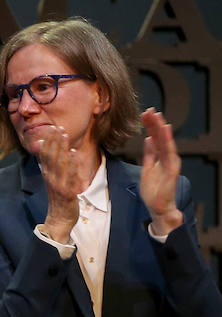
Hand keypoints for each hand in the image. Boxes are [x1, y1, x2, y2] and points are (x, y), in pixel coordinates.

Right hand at [32, 125, 96, 243]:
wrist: (59, 220)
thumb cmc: (58, 200)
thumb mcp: (53, 183)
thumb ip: (53, 169)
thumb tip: (53, 156)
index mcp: (47, 175)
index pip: (45, 155)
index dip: (49, 142)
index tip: (52, 129)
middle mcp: (50, 178)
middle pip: (51, 156)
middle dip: (55, 141)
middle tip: (58, 127)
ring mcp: (58, 184)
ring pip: (59, 163)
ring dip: (62, 148)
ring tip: (65, 135)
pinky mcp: (67, 192)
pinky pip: (70, 176)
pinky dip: (72, 164)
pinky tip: (74, 154)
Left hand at [140, 108, 183, 235]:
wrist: (158, 207)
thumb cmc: (153, 191)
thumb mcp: (147, 168)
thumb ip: (149, 154)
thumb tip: (148, 139)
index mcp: (160, 157)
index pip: (155, 138)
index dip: (150, 126)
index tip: (145, 114)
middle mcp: (166, 158)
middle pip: (160, 137)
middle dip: (155, 123)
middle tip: (149, 110)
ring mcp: (170, 163)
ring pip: (166, 142)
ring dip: (161, 128)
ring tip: (157, 116)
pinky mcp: (172, 169)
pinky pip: (169, 152)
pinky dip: (167, 140)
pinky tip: (165, 129)